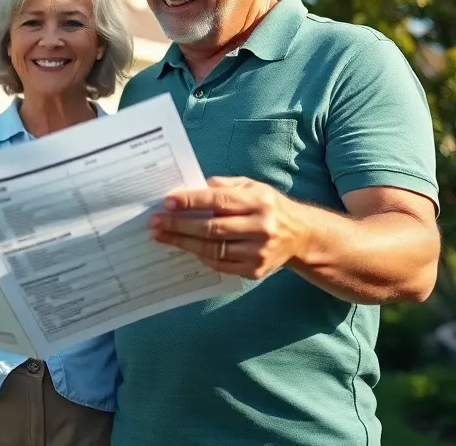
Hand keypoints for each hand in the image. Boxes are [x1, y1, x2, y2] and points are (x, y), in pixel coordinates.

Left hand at [148, 176, 311, 279]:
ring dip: (183, 243)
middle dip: (178, 225)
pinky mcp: (255, 270)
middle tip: (154, 222)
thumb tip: (194, 186)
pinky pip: (220, 264)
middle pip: (212, 228)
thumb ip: (225, 185)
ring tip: (161, 236)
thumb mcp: (252, 186)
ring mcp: (258, 252)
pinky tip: (184, 248)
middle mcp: (261, 227)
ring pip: (213, 249)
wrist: (301, 236)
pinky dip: (200, 256)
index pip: (219, 200)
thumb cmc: (268, 206)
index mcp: (259, 201)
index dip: (191, 201)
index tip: (166, 202)